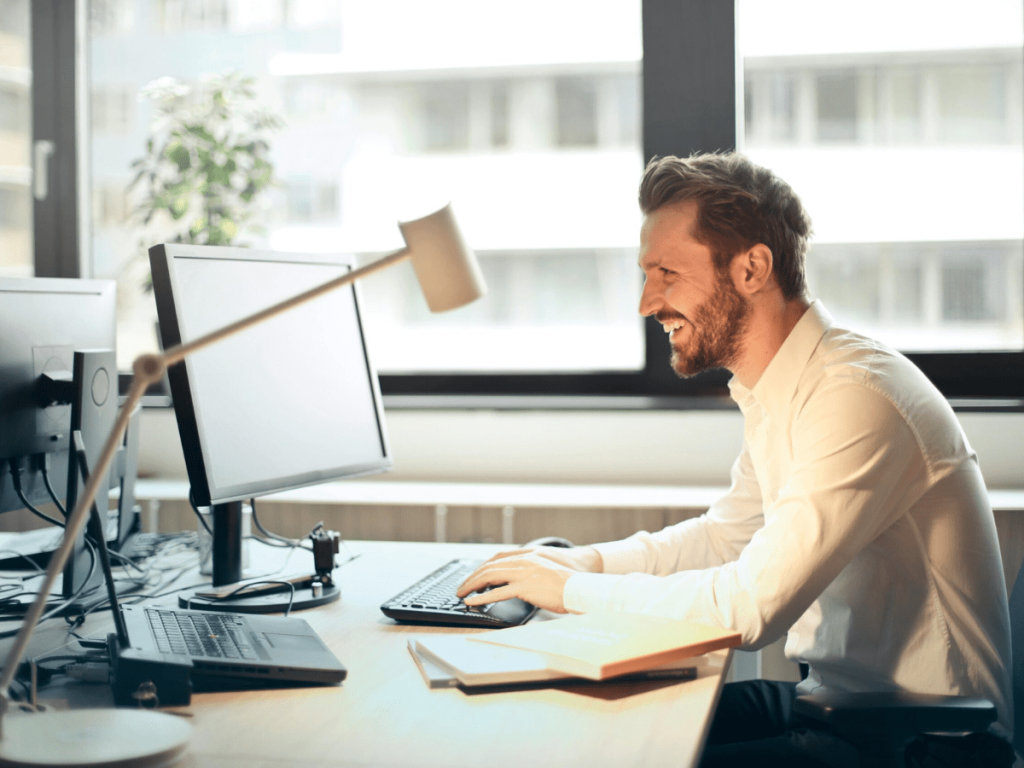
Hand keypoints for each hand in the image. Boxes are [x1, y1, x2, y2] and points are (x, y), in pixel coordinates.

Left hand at [455, 546, 602, 613]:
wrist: (582, 585)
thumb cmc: (569, 581)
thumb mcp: (547, 569)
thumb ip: (531, 571)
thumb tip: (518, 582)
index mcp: (529, 555)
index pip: (498, 557)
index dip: (483, 566)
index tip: (474, 575)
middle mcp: (524, 561)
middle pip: (490, 566)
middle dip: (473, 577)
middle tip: (462, 587)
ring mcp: (524, 573)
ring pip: (490, 576)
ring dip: (472, 585)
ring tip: (462, 594)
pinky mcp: (525, 587)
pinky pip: (498, 592)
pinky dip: (482, 597)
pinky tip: (473, 602)